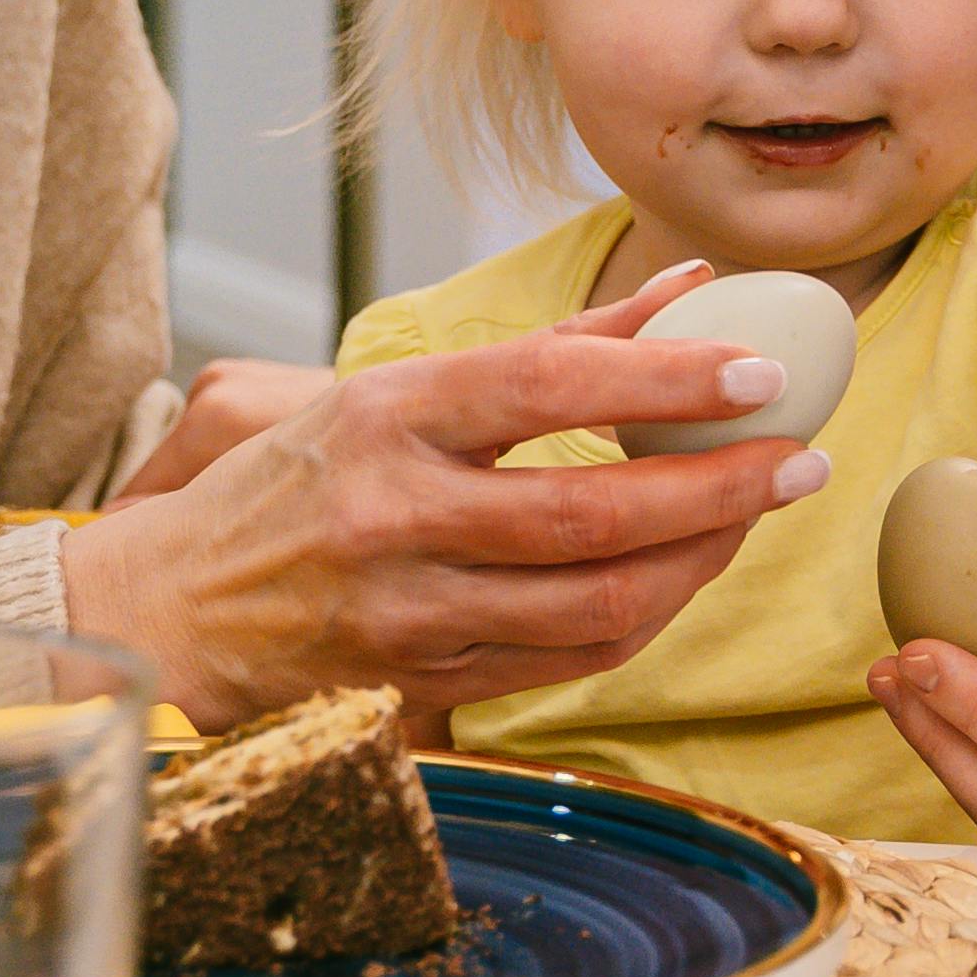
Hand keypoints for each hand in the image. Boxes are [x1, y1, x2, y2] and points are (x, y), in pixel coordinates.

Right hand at [60, 263, 833, 728]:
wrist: (174, 611)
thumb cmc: (299, 481)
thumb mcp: (399, 392)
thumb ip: (552, 346)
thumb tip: (691, 289)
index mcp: (386, 418)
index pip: (543, 384)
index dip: (662, 378)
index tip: (758, 369)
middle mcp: (393, 516)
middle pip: (589, 514)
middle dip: (719, 490)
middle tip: (801, 461)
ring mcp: (408, 614)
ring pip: (596, 604)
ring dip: (700, 561)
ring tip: (757, 513)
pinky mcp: (425, 687)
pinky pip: (569, 660)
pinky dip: (646, 616)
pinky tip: (685, 573)